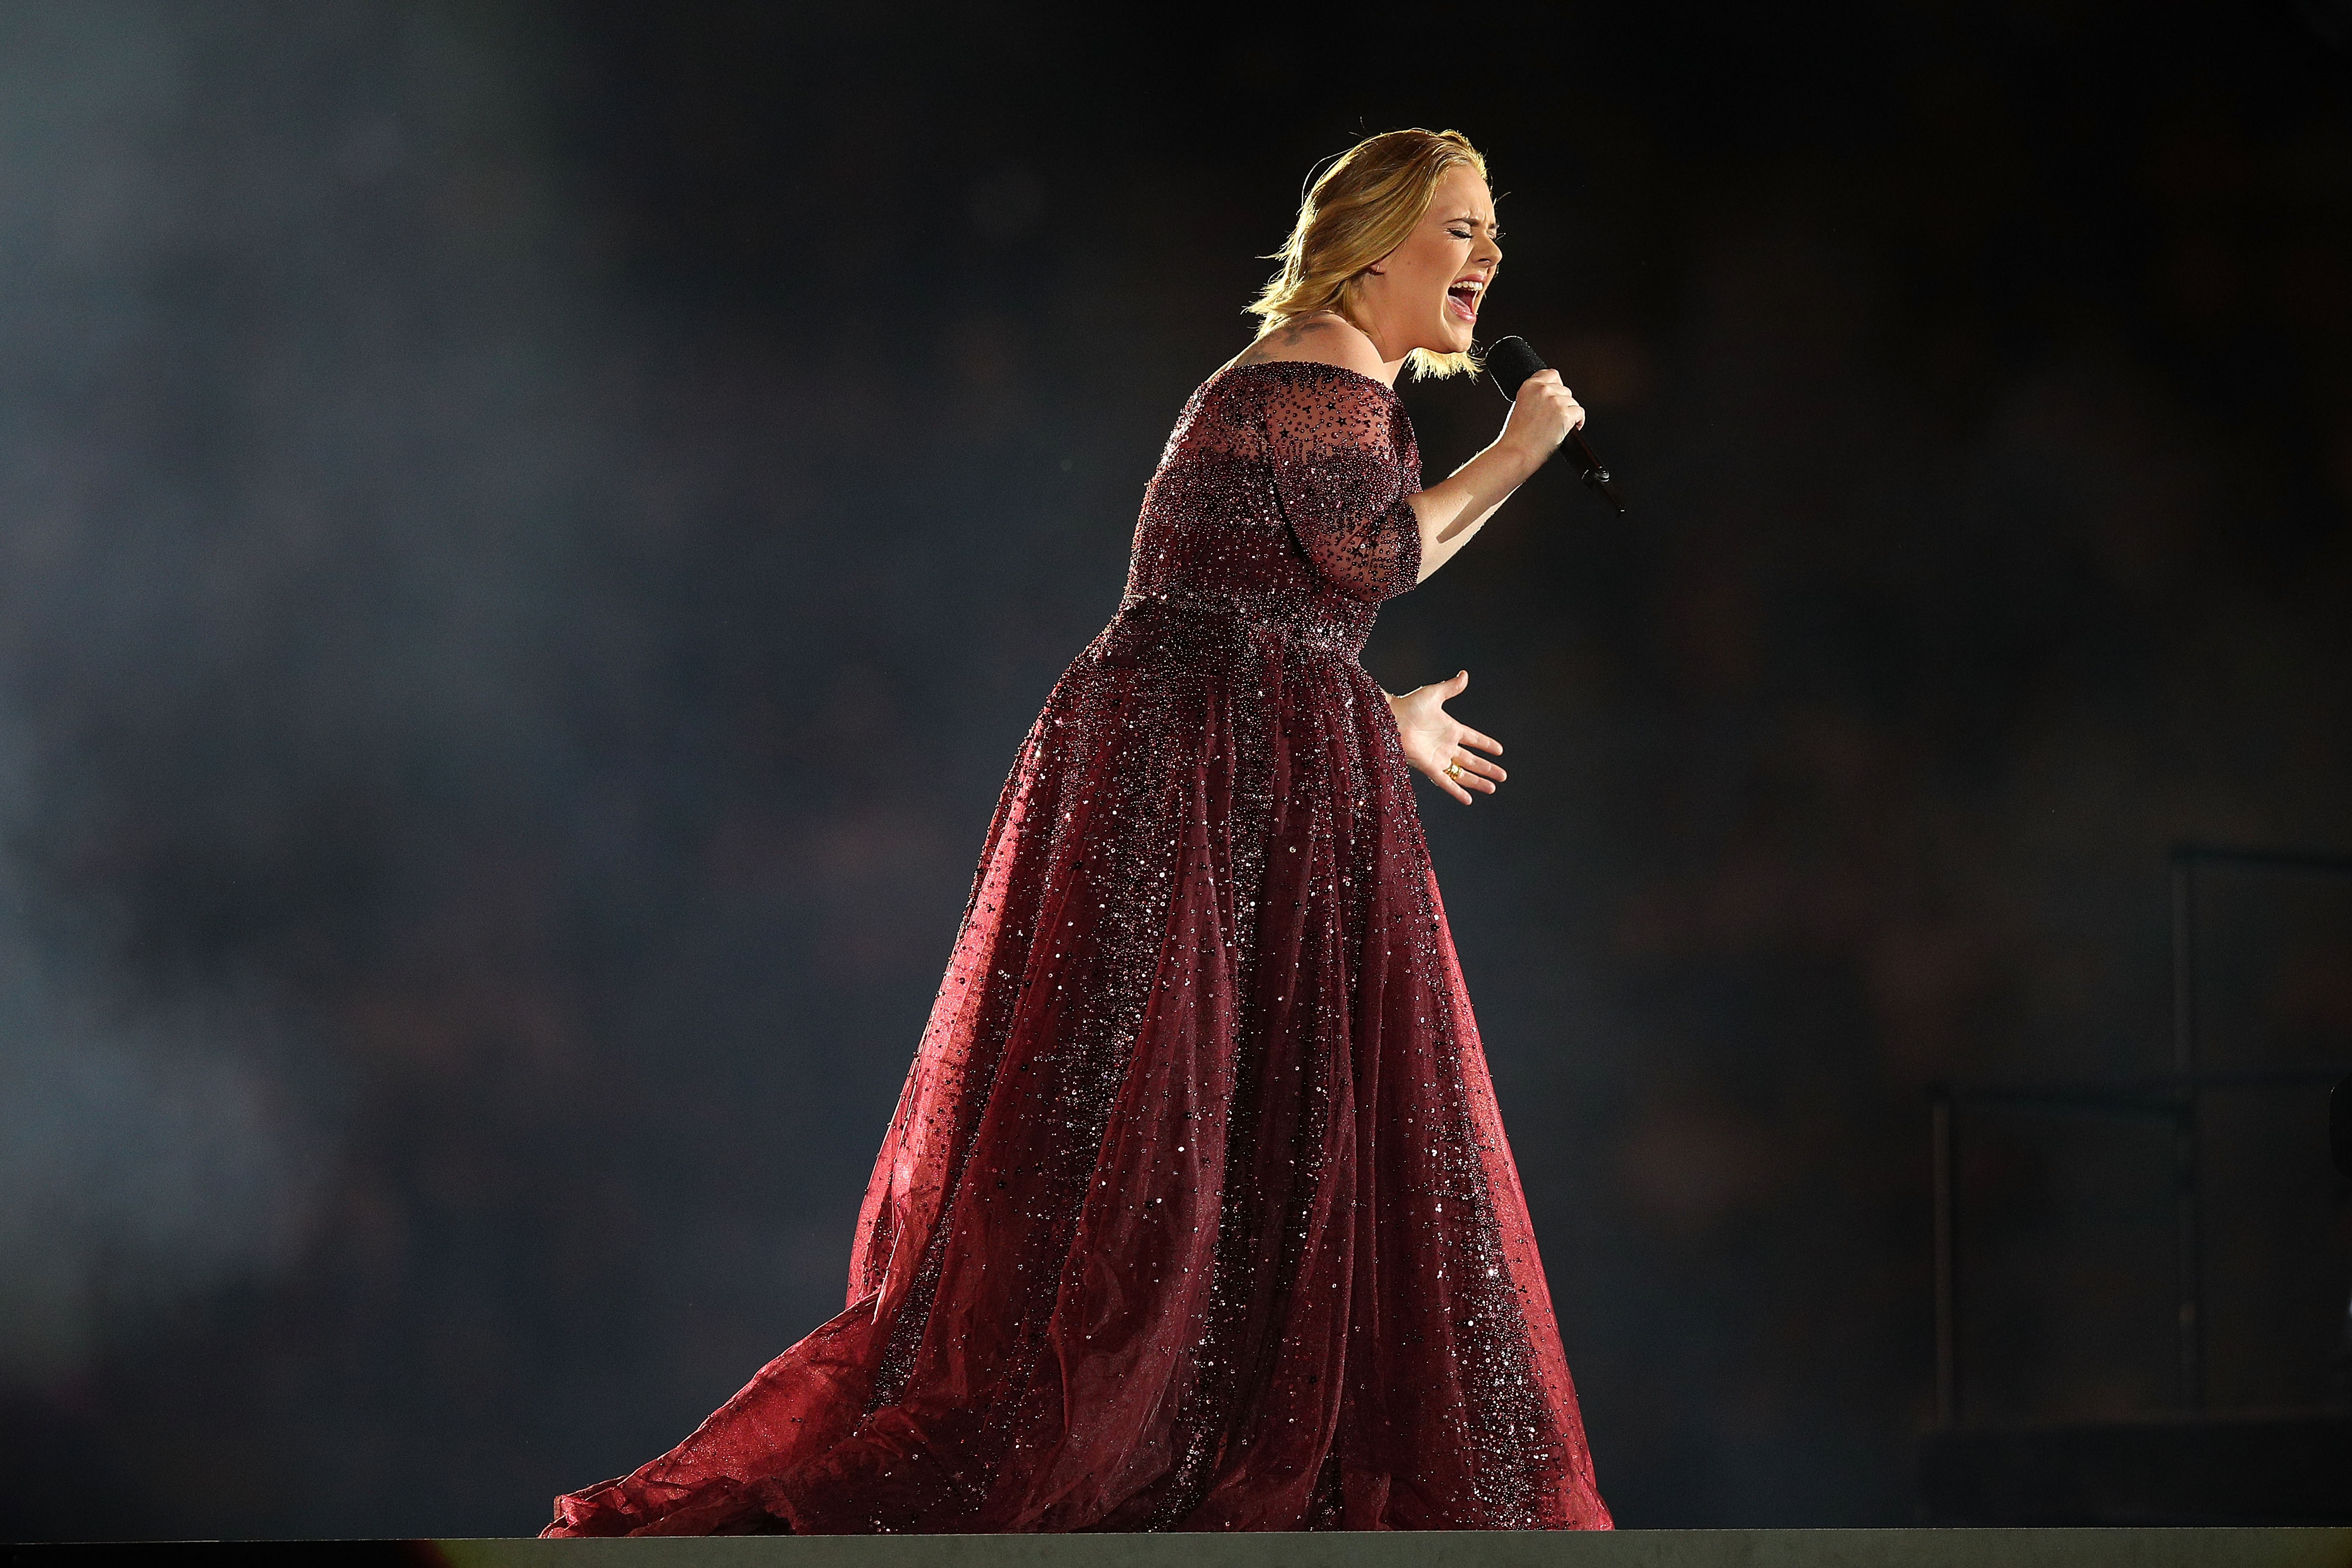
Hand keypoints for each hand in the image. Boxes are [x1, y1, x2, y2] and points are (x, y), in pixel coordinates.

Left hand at [1387, 671, 1505, 803]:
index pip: (1473, 739)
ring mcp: (1438, 758)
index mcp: (1450, 728)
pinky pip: (1445, 782)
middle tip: (1503, 776)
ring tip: (1492, 789)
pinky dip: (1456, 791)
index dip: (1485, 744)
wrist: (1389, 718)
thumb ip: (1450, 688)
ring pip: (1462, 773)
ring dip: (1477, 782)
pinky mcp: (1428, 767)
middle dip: (1487, 768)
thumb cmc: (1408, 704)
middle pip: (1471, 760)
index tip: (1499, 750)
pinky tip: (1468, 800)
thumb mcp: (1434, 694)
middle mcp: (1445, 745)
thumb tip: (1464, 674)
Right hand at [1497, 368, 1585, 466]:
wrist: (1517, 452)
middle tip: (1553, 419)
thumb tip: (1551, 396)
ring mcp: (1555, 401)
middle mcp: (1543, 390)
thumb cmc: (1516, 436)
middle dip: (1562, 404)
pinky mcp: (1565, 414)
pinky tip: (1567, 430)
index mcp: (1529, 386)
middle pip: (1565, 390)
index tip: (1555, 396)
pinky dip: (1577, 422)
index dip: (1556, 386)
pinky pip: (1580, 413)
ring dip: (1569, 414)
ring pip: (1573, 402)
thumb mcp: (1520, 406)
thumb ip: (1535, 396)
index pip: (1552, 374)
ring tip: (1557, 426)